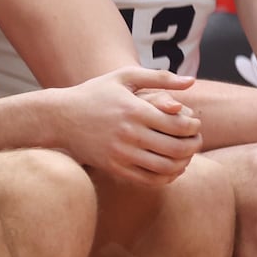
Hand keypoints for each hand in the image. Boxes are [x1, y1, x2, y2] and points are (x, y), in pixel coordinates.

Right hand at [58, 67, 202, 186]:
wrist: (60, 117)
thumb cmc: (95, 93)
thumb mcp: (124, 77)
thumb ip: (159, 77)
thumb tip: (192, 81)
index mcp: (134, 110)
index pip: (179, 125)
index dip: (194, 127)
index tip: (195, 124)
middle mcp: (129, 134)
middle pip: (176, 148)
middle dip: (194, 146)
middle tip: (196, 141)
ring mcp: (121, 154)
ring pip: (166, 167)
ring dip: (183, 163)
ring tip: (185, 155)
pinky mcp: (114, 168)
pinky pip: (149, 180)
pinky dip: (167, 177)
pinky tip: (169, 167)